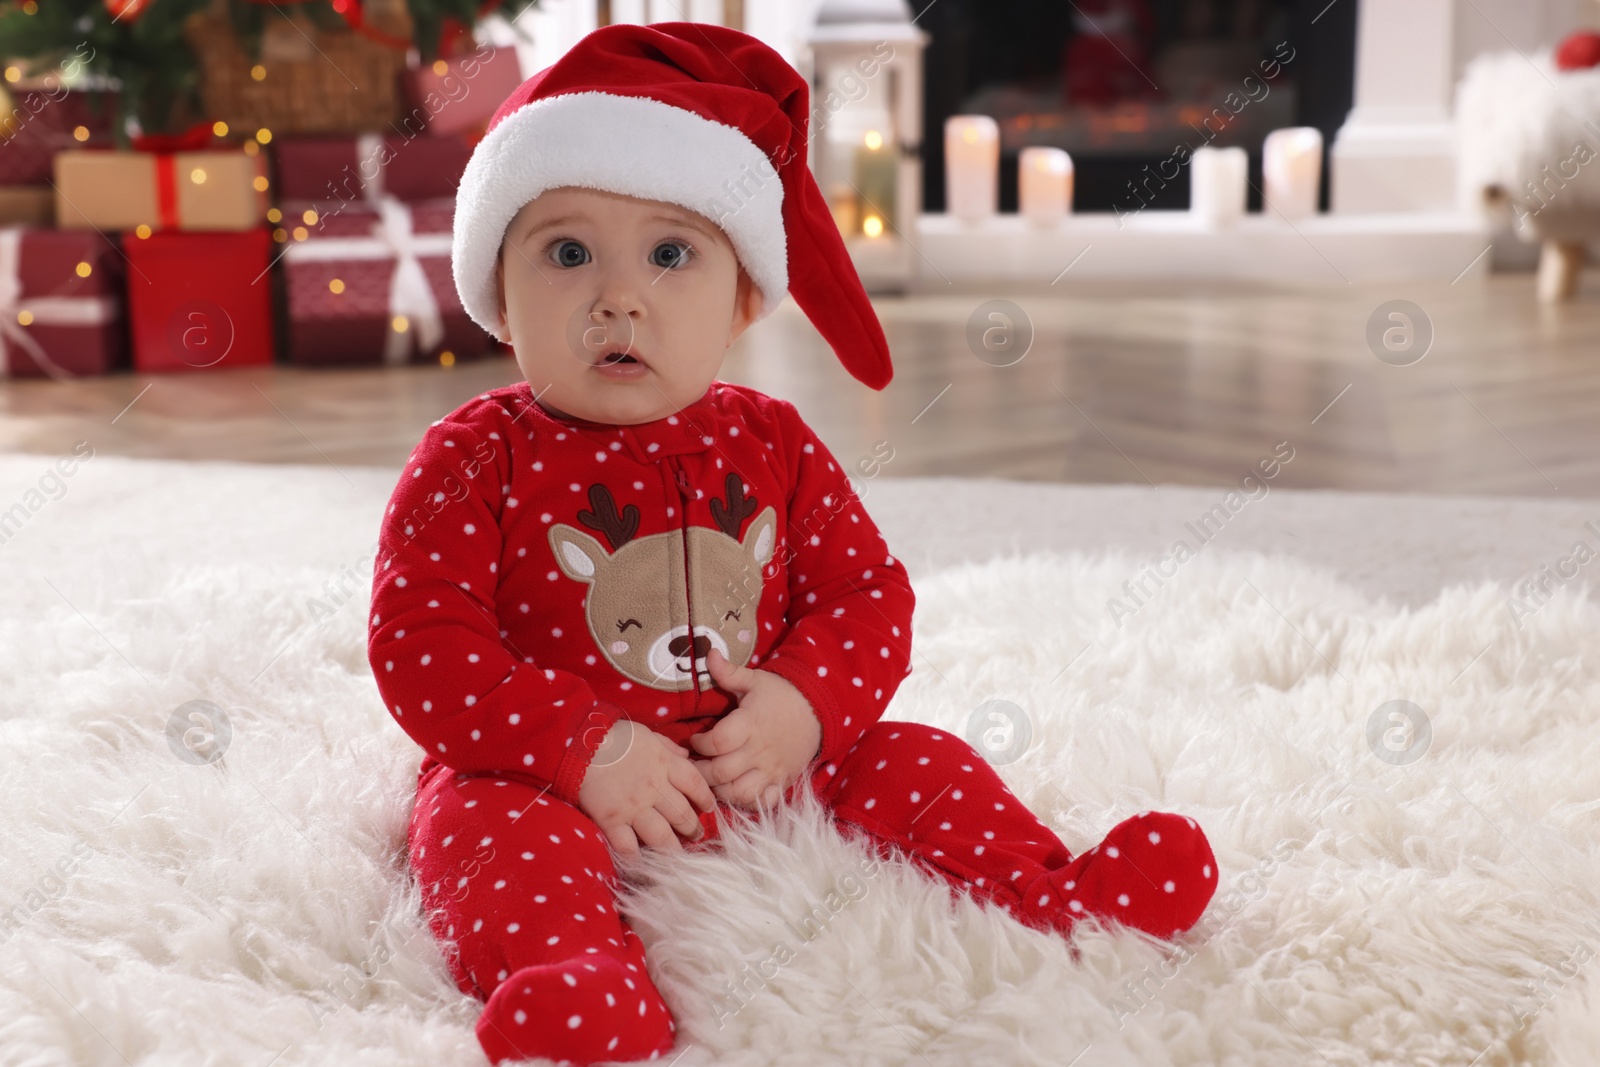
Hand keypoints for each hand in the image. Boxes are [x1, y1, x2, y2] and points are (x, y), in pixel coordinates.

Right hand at [577, 719, 717, 860]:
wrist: (580, 744)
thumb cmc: (614, 736)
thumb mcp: (647, 734)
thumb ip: (668, 747)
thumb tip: (685, 755)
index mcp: (665, 764)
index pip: (695, 784)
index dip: (705, 798)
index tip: (709, 807)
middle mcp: (654, 788)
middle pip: (682, 814)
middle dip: (693, 827)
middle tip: (696, 835)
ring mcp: (634, 807)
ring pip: (662, 835)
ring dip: (673, 848)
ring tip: (678, 854)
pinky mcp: (612, 820)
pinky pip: (628, 845)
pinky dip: (636, 857)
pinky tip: (642, 863)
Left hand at [689, 647, 822, 809]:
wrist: (817, 711)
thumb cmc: (780, 695)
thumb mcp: (755, 681)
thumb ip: (728, 672)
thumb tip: (708, 652)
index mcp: (750, 724)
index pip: (717, 743)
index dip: (700, 744)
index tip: (695, 740)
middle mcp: (759, 751)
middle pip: (721, 773)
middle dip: (700, 772)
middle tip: (692, 764)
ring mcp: (771, 770)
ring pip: (737, 793)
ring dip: (718, 790)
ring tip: (709, 780)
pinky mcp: (781, 782)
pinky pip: (761, 802)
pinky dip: (745, 803)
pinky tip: (734, 792)